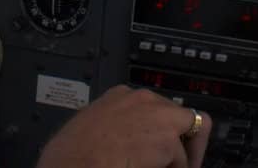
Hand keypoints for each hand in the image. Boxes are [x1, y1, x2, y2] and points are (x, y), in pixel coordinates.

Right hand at [36, 86, 210, 167]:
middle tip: (175, 164)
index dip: (158, 131)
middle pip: (180, 116)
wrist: (73, 165)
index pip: (153, 108)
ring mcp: (157, 115)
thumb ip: (112, 128)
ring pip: (187, 135)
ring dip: (181, 158)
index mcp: (119, 96)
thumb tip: (120, 143)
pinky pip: (184, 161)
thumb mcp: (89, 130)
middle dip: (181, 141)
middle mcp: (141, 99)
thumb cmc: (70, 156)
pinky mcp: (167, 138)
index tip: (156, 149)